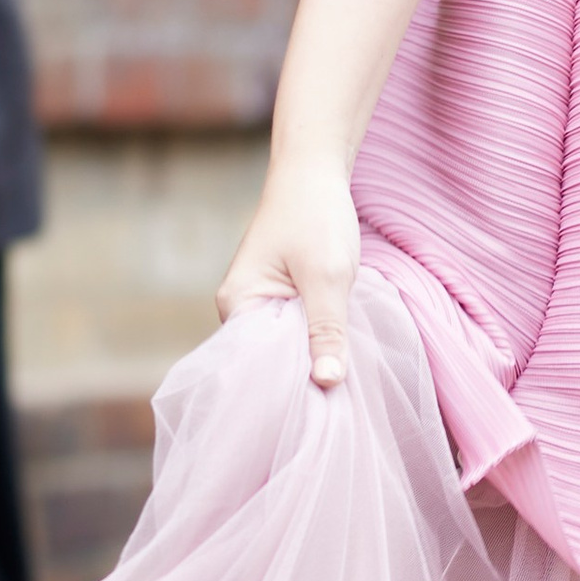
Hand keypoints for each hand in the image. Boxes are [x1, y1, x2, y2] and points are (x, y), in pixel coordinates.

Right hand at [216, 155, 359, 388]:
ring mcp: (259, 301)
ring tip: (341, 386)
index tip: (319, 411)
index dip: (287, 387)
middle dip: (301, 376)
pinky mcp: (279, 295)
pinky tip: (337, 353)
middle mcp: (240, 307)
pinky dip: (315, 340)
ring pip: (285, 345)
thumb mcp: (327, 276)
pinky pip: (294, 329)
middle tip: (338, 405)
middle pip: (269, 360)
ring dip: (311, 358)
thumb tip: (326, 383)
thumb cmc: (316, 216)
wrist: (315, 169)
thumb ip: (326, 330)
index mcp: (238, 304)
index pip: (256, 365)